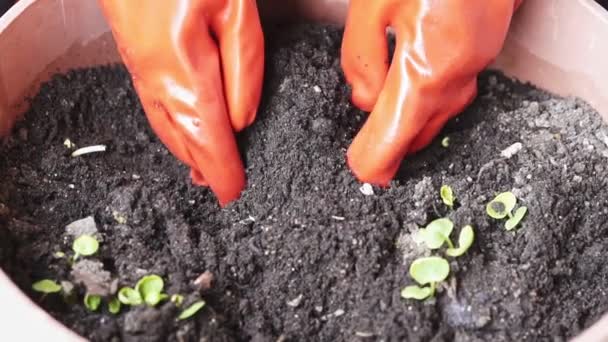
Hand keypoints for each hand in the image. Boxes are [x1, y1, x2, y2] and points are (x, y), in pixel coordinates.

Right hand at [98, 0, 263, 205]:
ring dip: (184, 151)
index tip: (234, 193)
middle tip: (222, 189)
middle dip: (204, 166)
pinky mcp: (134, 52)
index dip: (223, 168)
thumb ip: (243, 68)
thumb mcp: (236, 9)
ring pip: (163, 122)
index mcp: (184, 64)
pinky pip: (153, 103)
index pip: (208, 134)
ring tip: (203, 170)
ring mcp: (139, 64)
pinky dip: (169, 127)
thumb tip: (240, 121)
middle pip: (181, 135)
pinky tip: (179, 129)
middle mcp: (154, 73)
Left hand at [341, 0, 521, 184]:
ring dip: (406, 121)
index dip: (369, 162)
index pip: (389, 148)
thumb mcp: (371, 7)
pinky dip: (424, 100)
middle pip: (415, 139)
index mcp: (424, 75)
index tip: (356, 163)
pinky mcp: (482, 58)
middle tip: (362, 140)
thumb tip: (365, 103)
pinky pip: (449, 95)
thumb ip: (361, 62)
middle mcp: (456, 82)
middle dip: (386, 143)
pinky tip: (410, 79)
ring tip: (382, 110)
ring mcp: (475, 71)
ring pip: (434, 119)